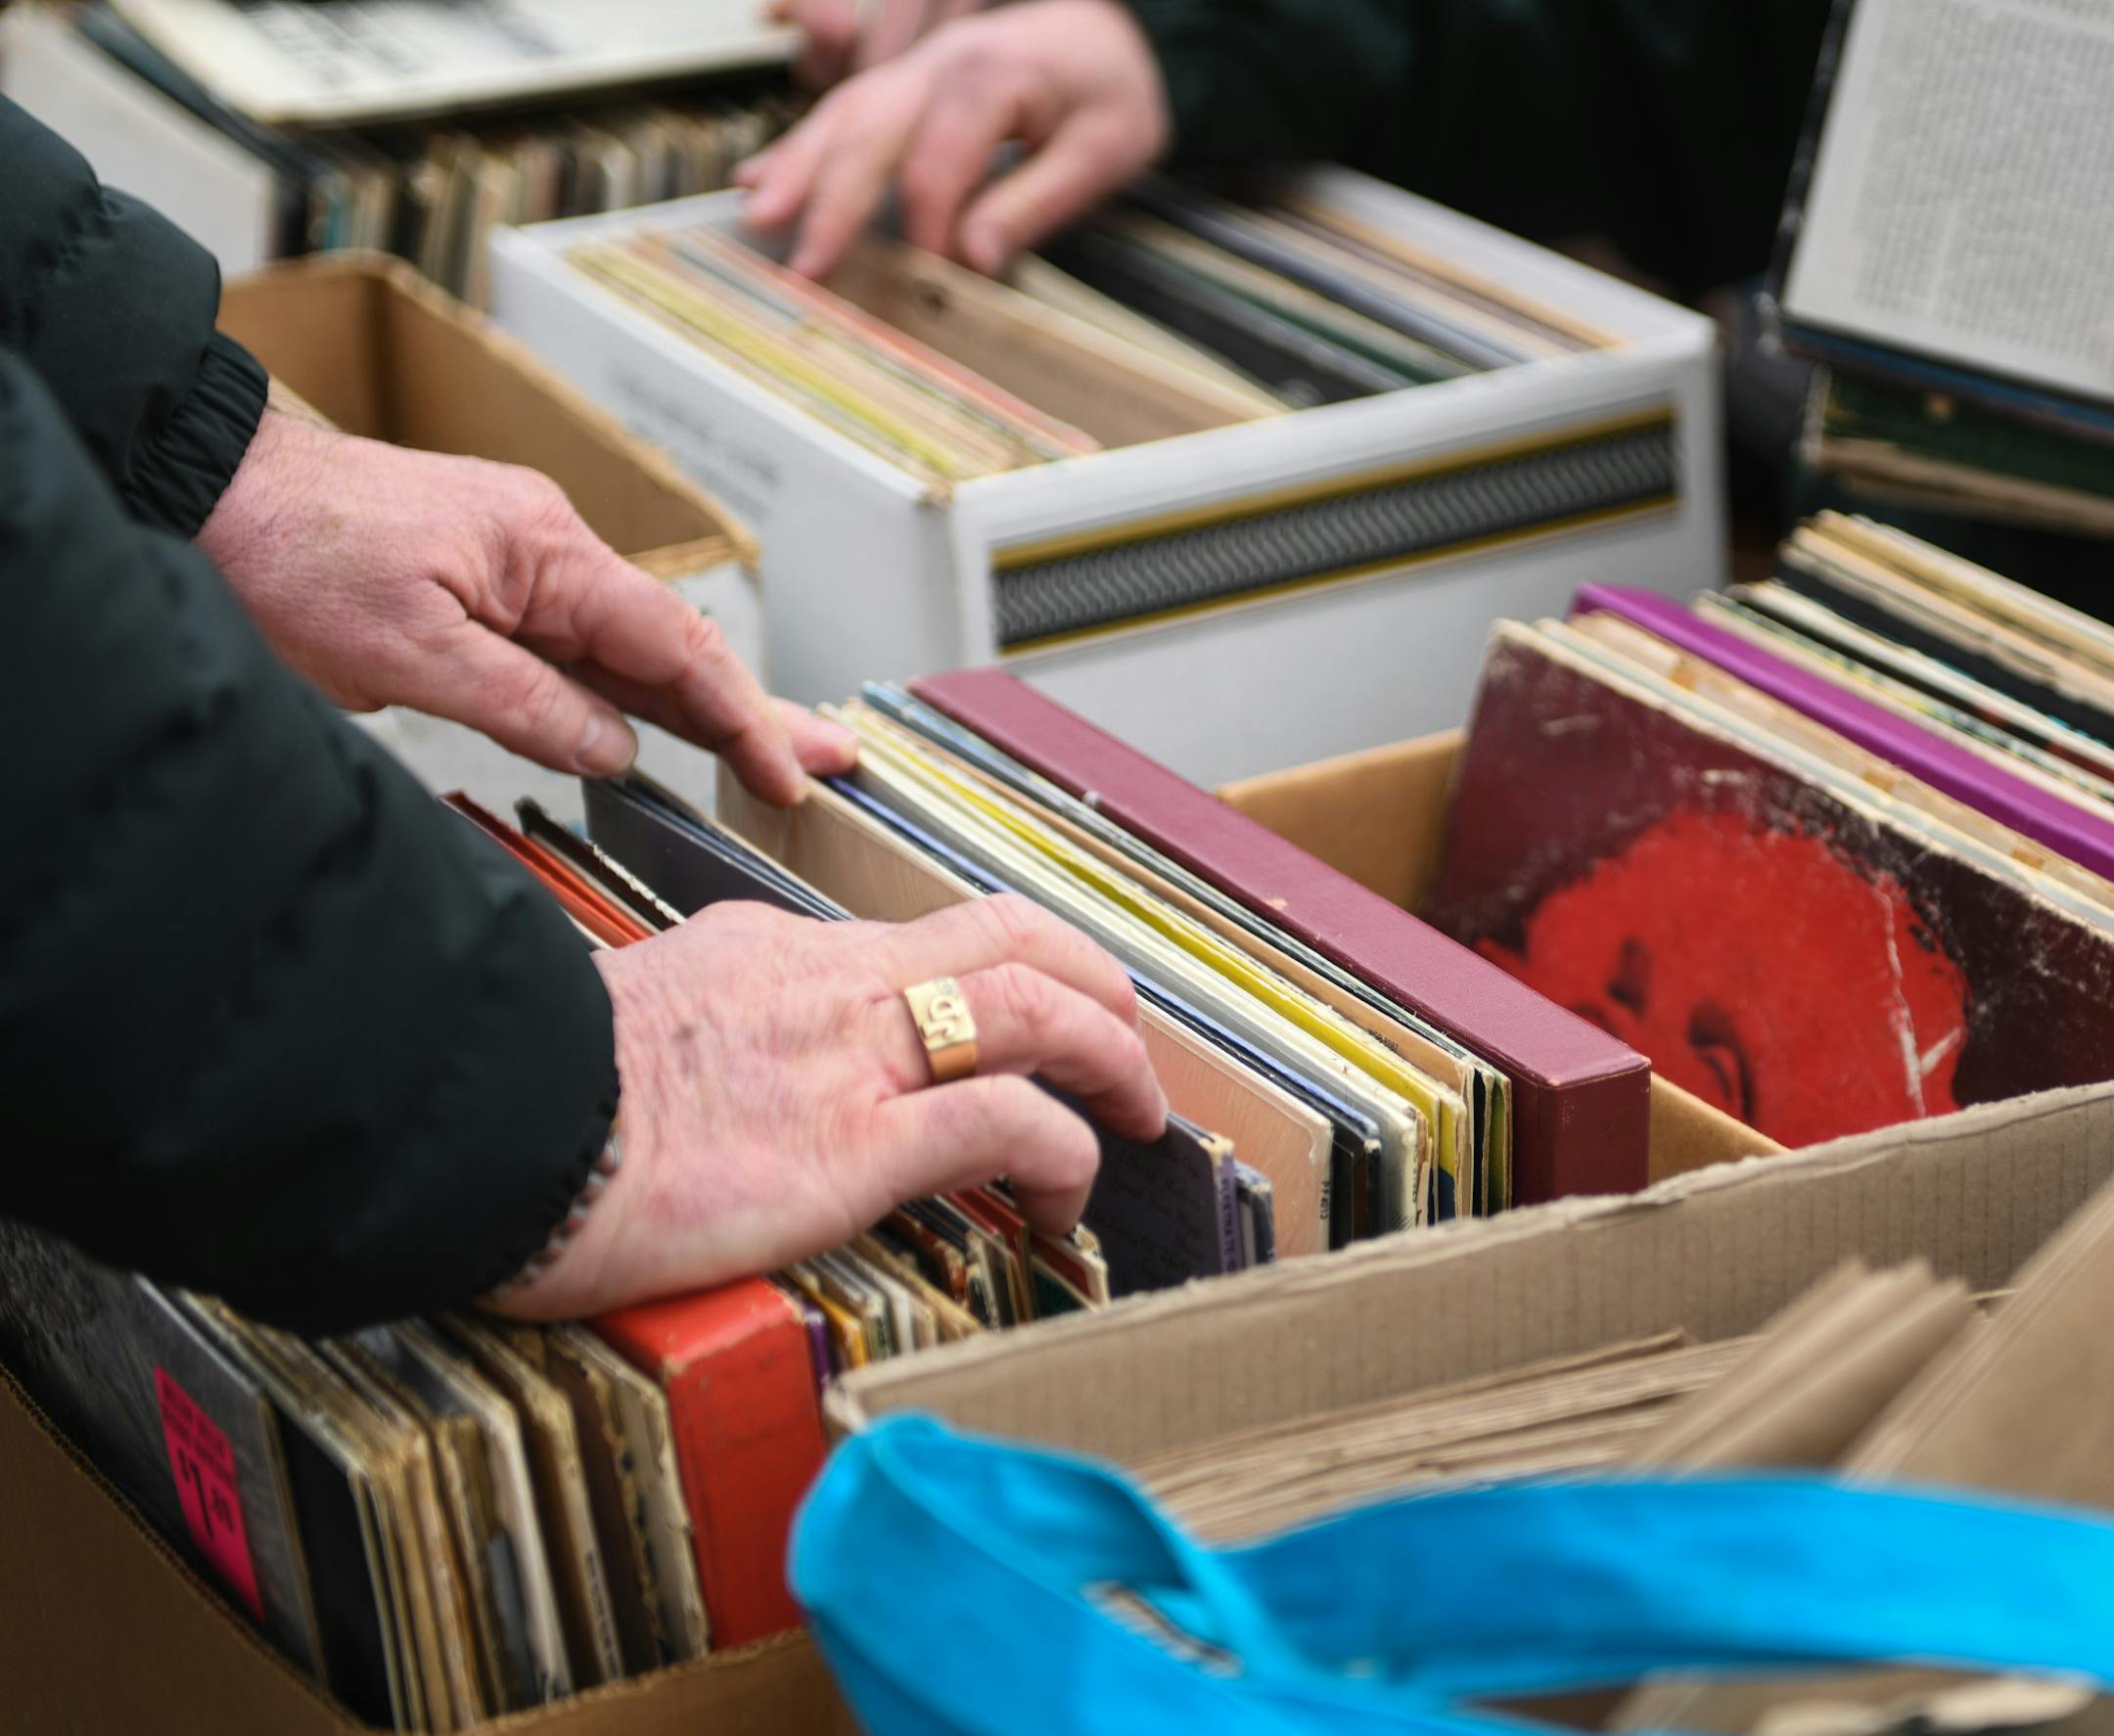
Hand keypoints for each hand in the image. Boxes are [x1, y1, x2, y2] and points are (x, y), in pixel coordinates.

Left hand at [195, 403, 853, 801]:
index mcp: (547, 551)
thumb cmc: (291, 553)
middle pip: (675, 647)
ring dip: (703, 710)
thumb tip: (616, 748)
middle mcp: (550, 553)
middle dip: (756, 710)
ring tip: (777, 756)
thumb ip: (525, 703)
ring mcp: (521, 572)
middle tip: (832, 761)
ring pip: (631, 655)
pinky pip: (578, 654)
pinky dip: (631, 698)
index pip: (673, 645)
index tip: (786, 775)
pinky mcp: (485, 593)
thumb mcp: (408, 651)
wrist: (206, 492)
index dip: (739, 716)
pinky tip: (666, 734)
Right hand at [490, 895, 1166, 1319]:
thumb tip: (704, 1075)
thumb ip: (693, 1032)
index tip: (1008, 1029)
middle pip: (1012, 934)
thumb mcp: (625, 1024)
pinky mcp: (856, 1142)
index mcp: (773, 952)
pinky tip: (1066, 1203)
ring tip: (1138, 1118)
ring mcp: (852, 1055)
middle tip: (1127, 1041)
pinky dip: (1067, 1155)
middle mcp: (831, 982)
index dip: (989, 980)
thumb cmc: (523, 1098)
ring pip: (1041, 1005)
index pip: (915, 944)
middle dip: (1095, 981)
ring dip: (1115, 1056)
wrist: (480, 1124)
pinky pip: (1011, 1123)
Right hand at [736, 0, 1169, 278]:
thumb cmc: (1111, 90)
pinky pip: (840, 111)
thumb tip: (975, 261)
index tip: (931, 279)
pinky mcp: (901, 86)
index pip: (939, 163)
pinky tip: (758, 180)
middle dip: (830, 199)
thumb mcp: (1107, 149)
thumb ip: (1038, 202)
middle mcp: (939, 65)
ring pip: (841, 115)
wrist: (1109, 36)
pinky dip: (797, 147)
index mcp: (991, 77)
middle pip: (870, 130)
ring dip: (796, 168)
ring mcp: (913, 70)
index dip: (929, 228)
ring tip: (759, 218)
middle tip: (804, 263)